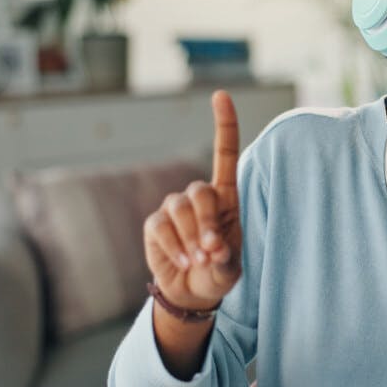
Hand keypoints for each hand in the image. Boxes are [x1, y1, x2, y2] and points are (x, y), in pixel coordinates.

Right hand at [143, 90, 243, 311]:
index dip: (224, 124)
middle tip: (212, 251)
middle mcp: (200, 196)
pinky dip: (174, 248)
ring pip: (179, 210)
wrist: (193, 291)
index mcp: (226, 197)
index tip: (221, 95)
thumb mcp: (231, 266)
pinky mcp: (155, 224)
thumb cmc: (219, 271)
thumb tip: (212, 247)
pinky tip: (183, 263)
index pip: (225, 153)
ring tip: (198, 261)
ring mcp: (174, 208)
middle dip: (206, 222)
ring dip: (190, 239)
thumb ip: (225, 256)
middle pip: (201, 192)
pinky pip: (162, 228)